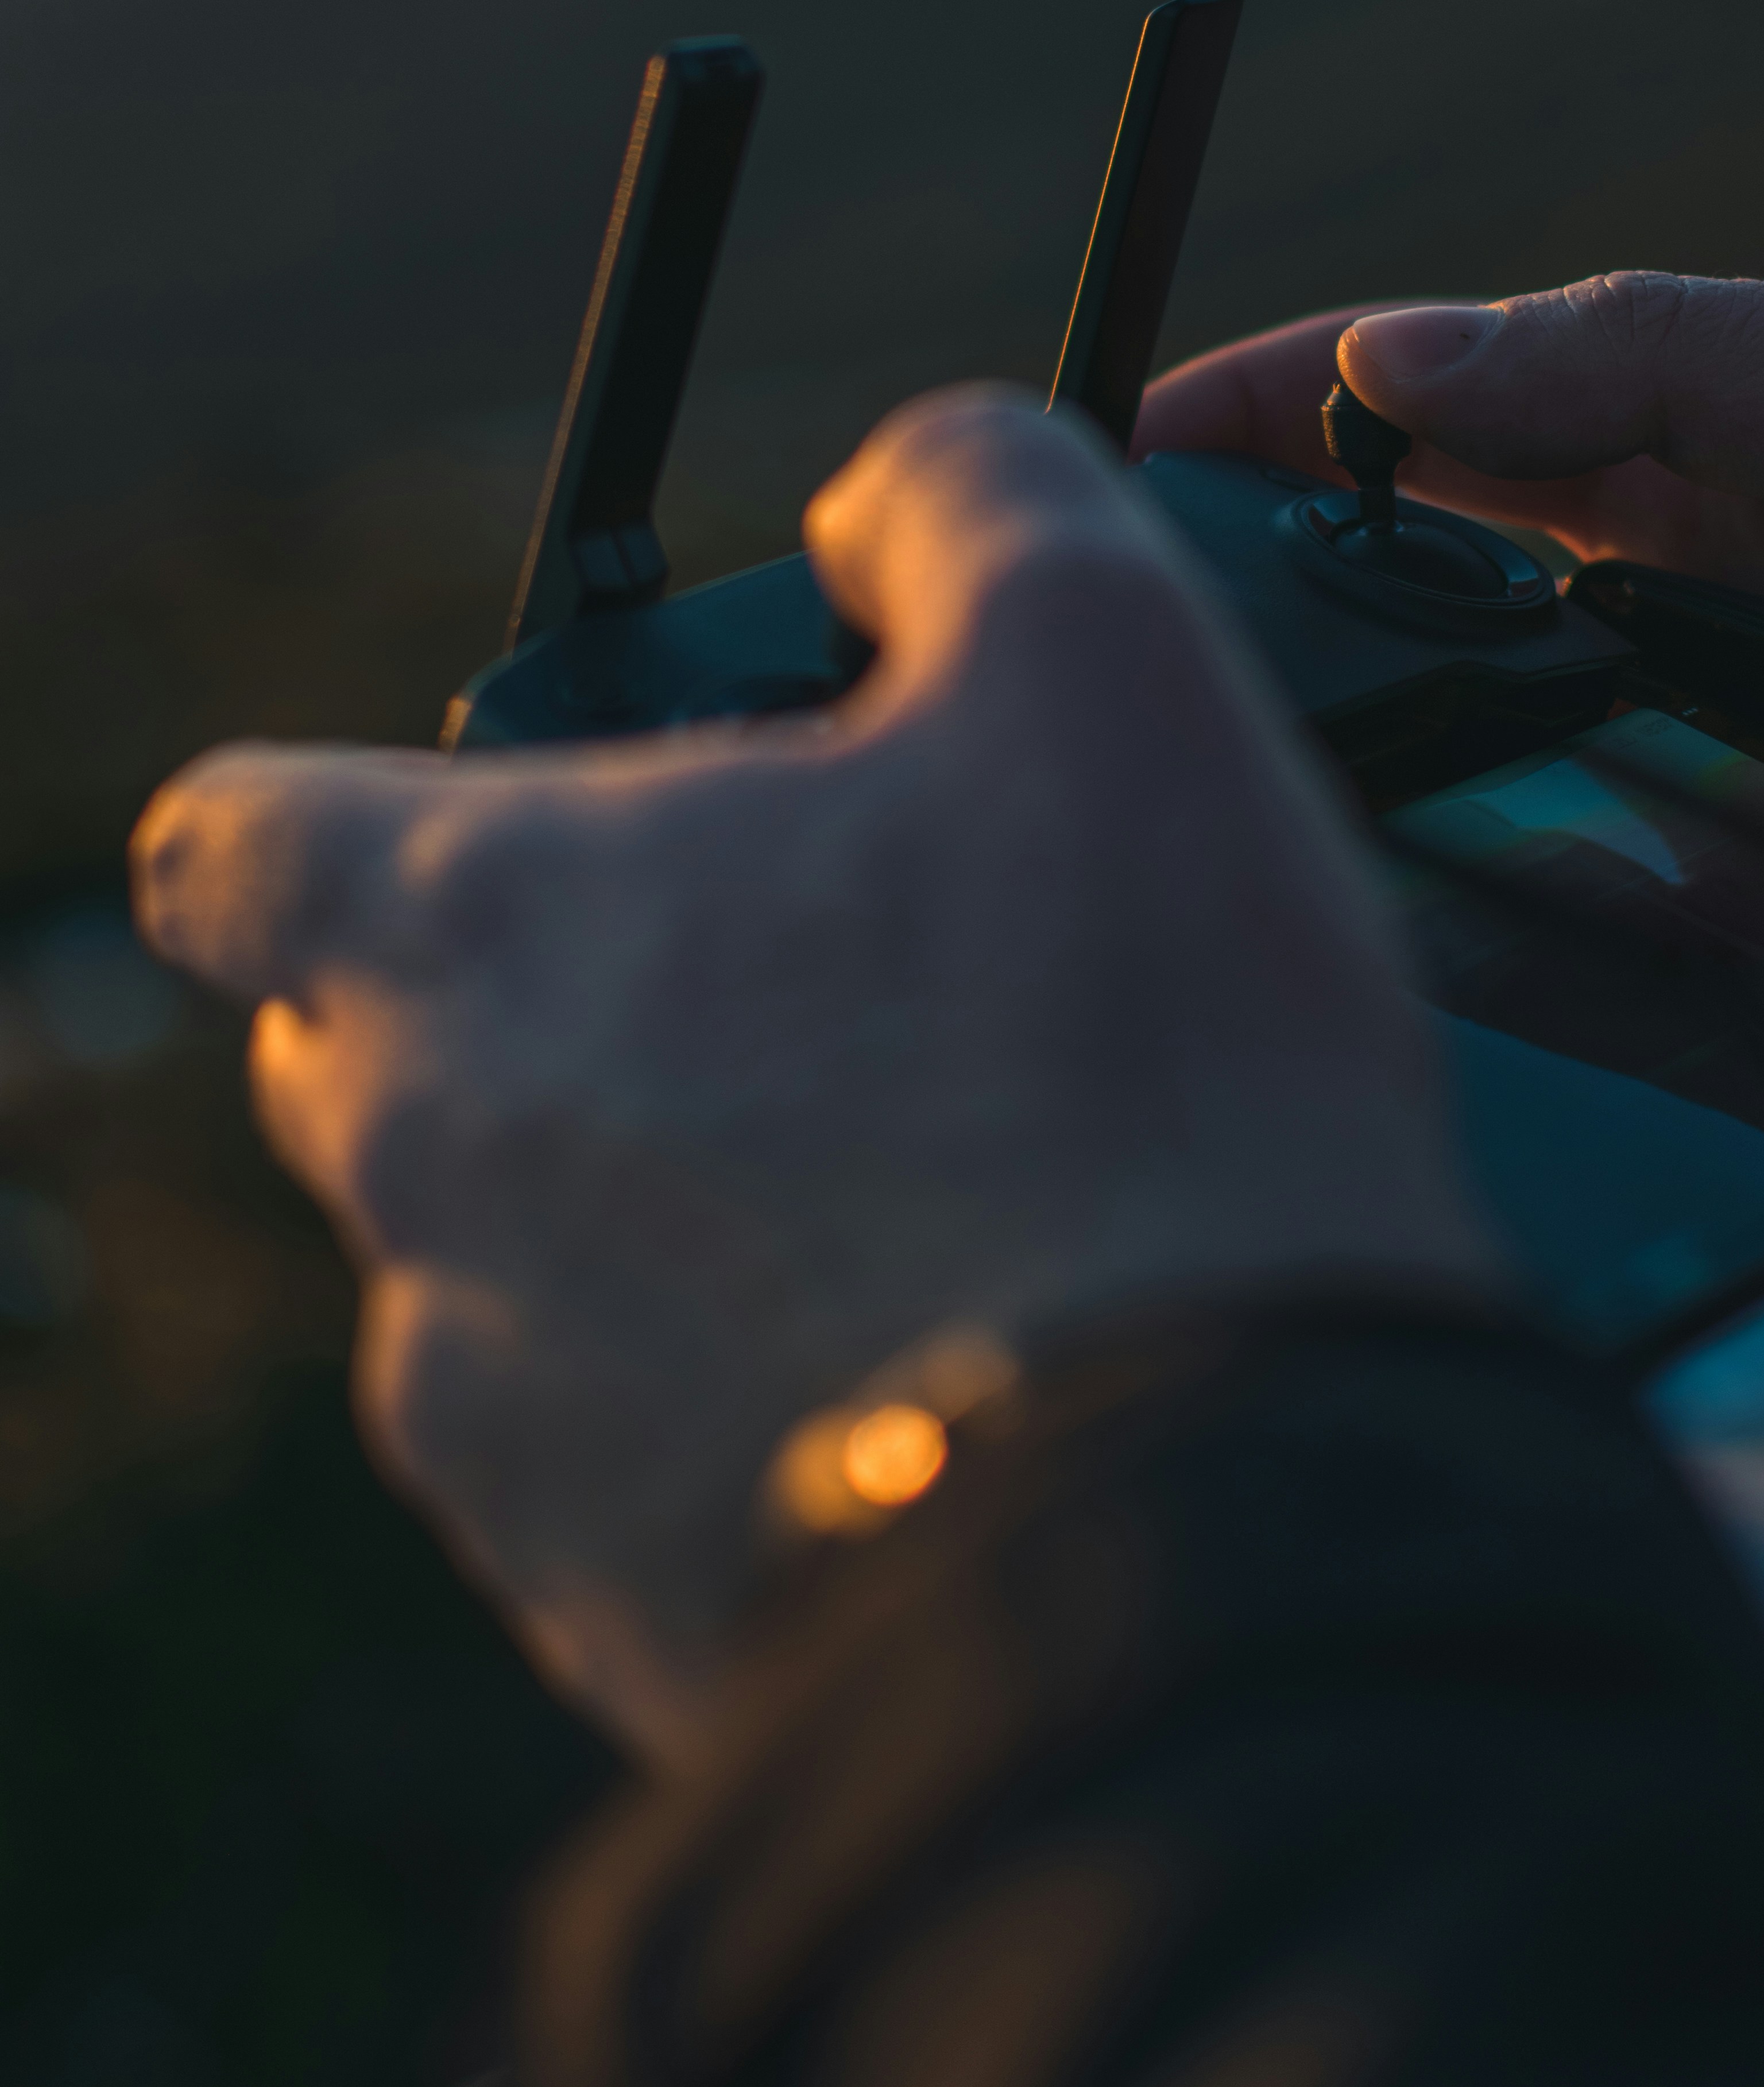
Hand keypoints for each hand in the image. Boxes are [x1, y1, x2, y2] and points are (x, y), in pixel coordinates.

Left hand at [129, 390, 1489, 1757]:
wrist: (1211, 1508)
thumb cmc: (1136, 1069)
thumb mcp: (1105, 652)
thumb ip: (963, 499)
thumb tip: (882, 509)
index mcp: (485, 926)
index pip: (229, 845)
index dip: (332, 815)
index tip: (508, 829)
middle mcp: (429, 1170)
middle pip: (371, 1049)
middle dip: (530, 997)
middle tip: (780, 983)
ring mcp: (493, 1404)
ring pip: (490, 1256)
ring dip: (632, 1200)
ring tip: (886, 1183)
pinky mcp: (594, 1587)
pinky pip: (601, 1448)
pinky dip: (709, 1389)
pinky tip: (907, 1355)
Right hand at [1139, 278, 1763, 1110]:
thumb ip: (1665, 362)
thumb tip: (1397, 353)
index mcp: (1724, 465)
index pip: (1450, 427)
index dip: (1286, 417)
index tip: (1123, 437)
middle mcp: (1713, 630)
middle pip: (1449, 631)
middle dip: (1297, 634)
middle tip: (1129, 655)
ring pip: (1529, 816)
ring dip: (1416, 816)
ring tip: (1245, 828)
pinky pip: (1666, 989)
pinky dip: (1576, 984)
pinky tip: (1461, 990)